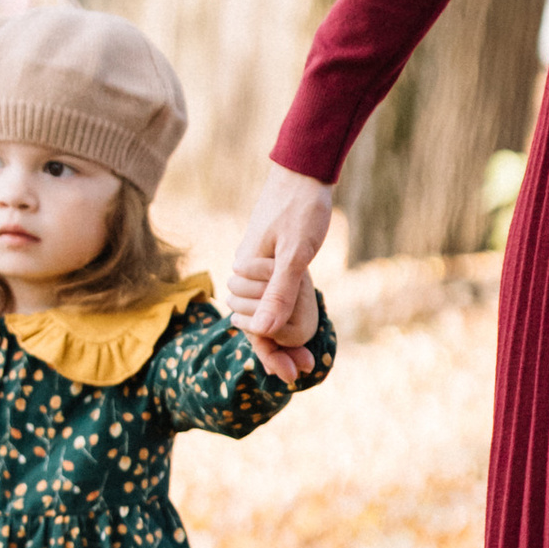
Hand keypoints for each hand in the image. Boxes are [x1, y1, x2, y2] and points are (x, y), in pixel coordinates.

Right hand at [226, 163, 334, 383]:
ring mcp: (255, 265)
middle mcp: (244, 271)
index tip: (290, 377)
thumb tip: (264, 332)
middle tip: (303, 370)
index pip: (252, 325)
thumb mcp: (295, 253)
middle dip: (276, 350)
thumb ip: (279, 292)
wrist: (302, 170)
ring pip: (261, 310)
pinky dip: (284, 313)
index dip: (269, 354)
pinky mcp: (267, 259)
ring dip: (281, 336)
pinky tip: (298, 324)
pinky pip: (270, 295)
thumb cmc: (300, 208)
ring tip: (304, 356)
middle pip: (254, 323)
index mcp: (244, 272)